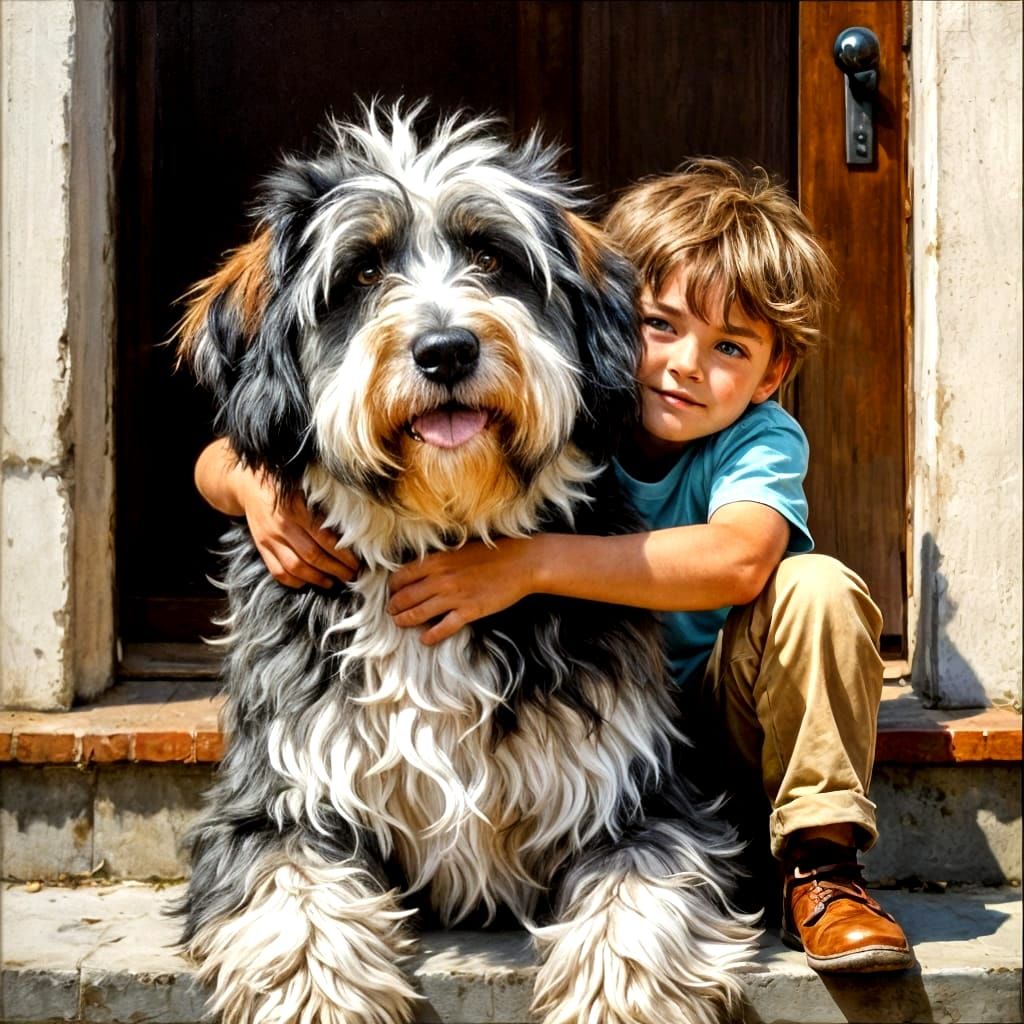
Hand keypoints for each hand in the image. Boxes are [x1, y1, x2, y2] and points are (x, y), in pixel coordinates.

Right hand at [237, 470, 359, 588]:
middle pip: (313, 556)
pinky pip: (278, 572)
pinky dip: (294, 582)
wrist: (249, 486)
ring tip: (333, 582)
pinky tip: (308, 582)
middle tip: (351, 575)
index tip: (357, 563)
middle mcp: (282, 526)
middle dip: (335, 570)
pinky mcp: (261, 548)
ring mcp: (269, 539)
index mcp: (297, 509)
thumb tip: (353, 528)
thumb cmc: (286, 487)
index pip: (325, 539)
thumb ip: (324, 507)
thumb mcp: (306, 489)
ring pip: (296, 568)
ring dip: (317, 579)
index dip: (343, 555)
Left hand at [387, 538, 539, 644]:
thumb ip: (439, 560)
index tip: (392, 593)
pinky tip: (425, 640)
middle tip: (390, 612)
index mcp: (437, 561)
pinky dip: (430, 636)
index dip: (393, 587)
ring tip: (399, 624)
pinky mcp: (469, 611)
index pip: (402, 576)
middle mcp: (440, 579)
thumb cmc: (492, 553)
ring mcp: (454, 597)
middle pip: (406, 597)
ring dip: (405, 621)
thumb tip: (422, 569)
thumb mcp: (459, 550)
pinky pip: (443, 628)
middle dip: (394, 607)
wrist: (521, 562)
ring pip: (419, 613)